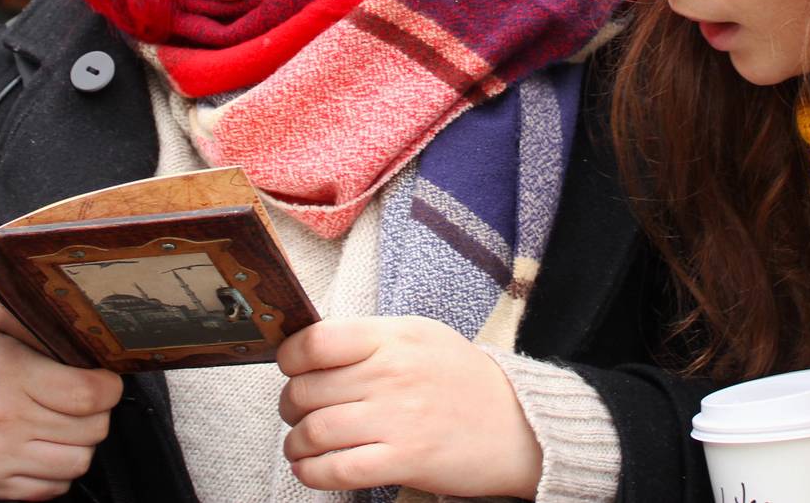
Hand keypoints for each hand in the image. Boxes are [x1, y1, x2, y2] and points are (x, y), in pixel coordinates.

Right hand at [0, 332, 122, 500]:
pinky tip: (46, 447)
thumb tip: (114, 358)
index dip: (110, 388)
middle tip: (82, 404)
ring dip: (81, 445)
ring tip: (65, 426)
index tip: (105, 383)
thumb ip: (63, 348)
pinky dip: (59, 470)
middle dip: (97, 415)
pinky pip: (55, 488)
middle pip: (91, 430)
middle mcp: (2, 419)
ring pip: (79, 462)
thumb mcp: (20, 339)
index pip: (89, 394)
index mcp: (13, 374)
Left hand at [277, 316, 541, 496]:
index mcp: (395, 337)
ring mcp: (398, 418)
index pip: (317, 341)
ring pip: (314, 431)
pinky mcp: (404, 460)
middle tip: (296, 411)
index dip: (289, 358)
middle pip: (306, 390)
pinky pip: (336, 469)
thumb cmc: (466, 380)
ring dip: (296, 443)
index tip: (290, 368)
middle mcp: (392, 374)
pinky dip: (311, 472)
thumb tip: (314, 346)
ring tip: (301, 444)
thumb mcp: (423, 336)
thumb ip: (372, 337)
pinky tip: (311, 468)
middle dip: (290, 405)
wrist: (520, 425)